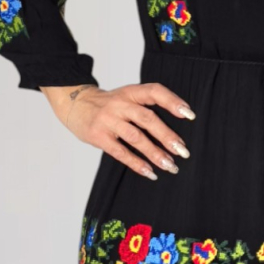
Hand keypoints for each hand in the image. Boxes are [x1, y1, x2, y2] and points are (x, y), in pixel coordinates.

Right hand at [42, 81, 195, 180]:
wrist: (74, 104)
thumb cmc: (108, 105)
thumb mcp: (125, 97)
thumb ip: (144, 107)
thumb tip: (173, 134)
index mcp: (130, 92)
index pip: (154, 91)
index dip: (172, 101)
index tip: (189, 115)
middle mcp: (119, 104)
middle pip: (147, 119)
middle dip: (167, 136)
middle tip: (183, 152)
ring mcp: (108, 120)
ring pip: (136, 138)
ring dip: (155, 153)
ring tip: (170, 166)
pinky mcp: (98, 136)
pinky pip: (120, 152)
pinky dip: (137, 163)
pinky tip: (150, 172)